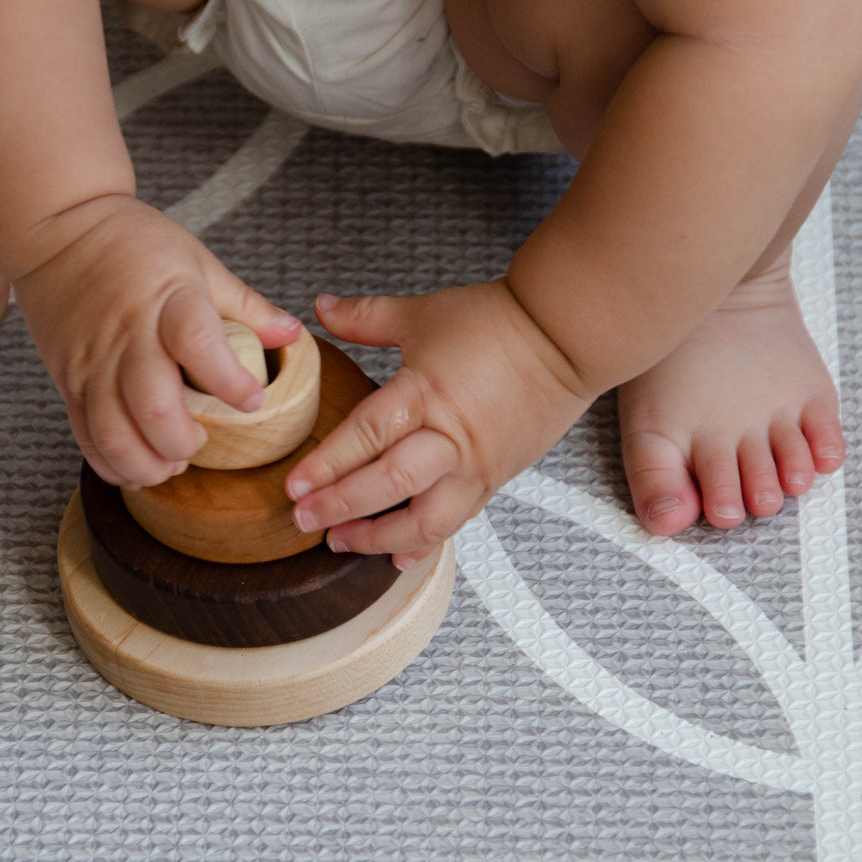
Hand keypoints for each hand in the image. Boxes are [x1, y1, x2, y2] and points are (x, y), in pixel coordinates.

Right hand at [12, 196, 300, 487]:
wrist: (54, 228)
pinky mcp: (67, 380)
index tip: (252, 401)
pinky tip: (137, 466)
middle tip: (202, 444)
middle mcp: (126, 336)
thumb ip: (246, 305)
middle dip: (182, 442)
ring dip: (146, 464)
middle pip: (152, 405)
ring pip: (113, 432)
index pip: (197, 342)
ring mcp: (92, 363)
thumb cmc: (129, 242)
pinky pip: (85, 435)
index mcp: (167, 300)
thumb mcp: (197, 261)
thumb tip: (292, 333)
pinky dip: (111, 463)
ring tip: (171, 464)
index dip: (228, 380)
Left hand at [285, 279, 594, 568]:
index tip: (294, 487)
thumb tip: (322, 307)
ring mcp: (476, 465)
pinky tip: (399, 555)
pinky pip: (458, 520)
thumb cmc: (500, 322)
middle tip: (305, 522)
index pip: (364, 437)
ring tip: (342, 541)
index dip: (326, 466)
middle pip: (388, 485)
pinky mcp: (496, 478)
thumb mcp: (423, 314)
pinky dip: (426, 541)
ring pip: (425, 518)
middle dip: (342, 508)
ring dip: (380, 537)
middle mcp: (450, 439)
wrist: (568, 335)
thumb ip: (366, 317)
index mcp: (424, 394)